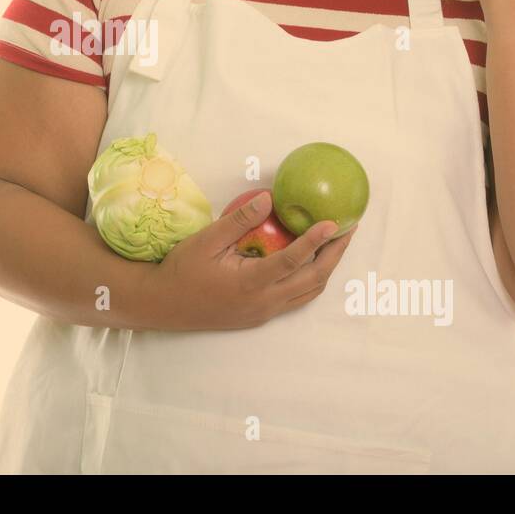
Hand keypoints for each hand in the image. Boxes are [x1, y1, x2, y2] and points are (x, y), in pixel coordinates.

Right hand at [146, 190, 357, 330]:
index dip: (316, 240)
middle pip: (313, 280)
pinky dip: (310, 280)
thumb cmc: (182, 270)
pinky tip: (310, 262)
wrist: (165, 305)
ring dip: (326, 268)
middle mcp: (264, 302)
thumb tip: (269, 197)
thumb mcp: (207, 239)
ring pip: (308, 293)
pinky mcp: (260, 316)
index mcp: (252, 283)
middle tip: (349, 231)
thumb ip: (239, 220)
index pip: (294, 260)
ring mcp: (264, 312)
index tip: (334, 223)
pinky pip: (296, 299)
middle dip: (335, 255)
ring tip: (336, 244)